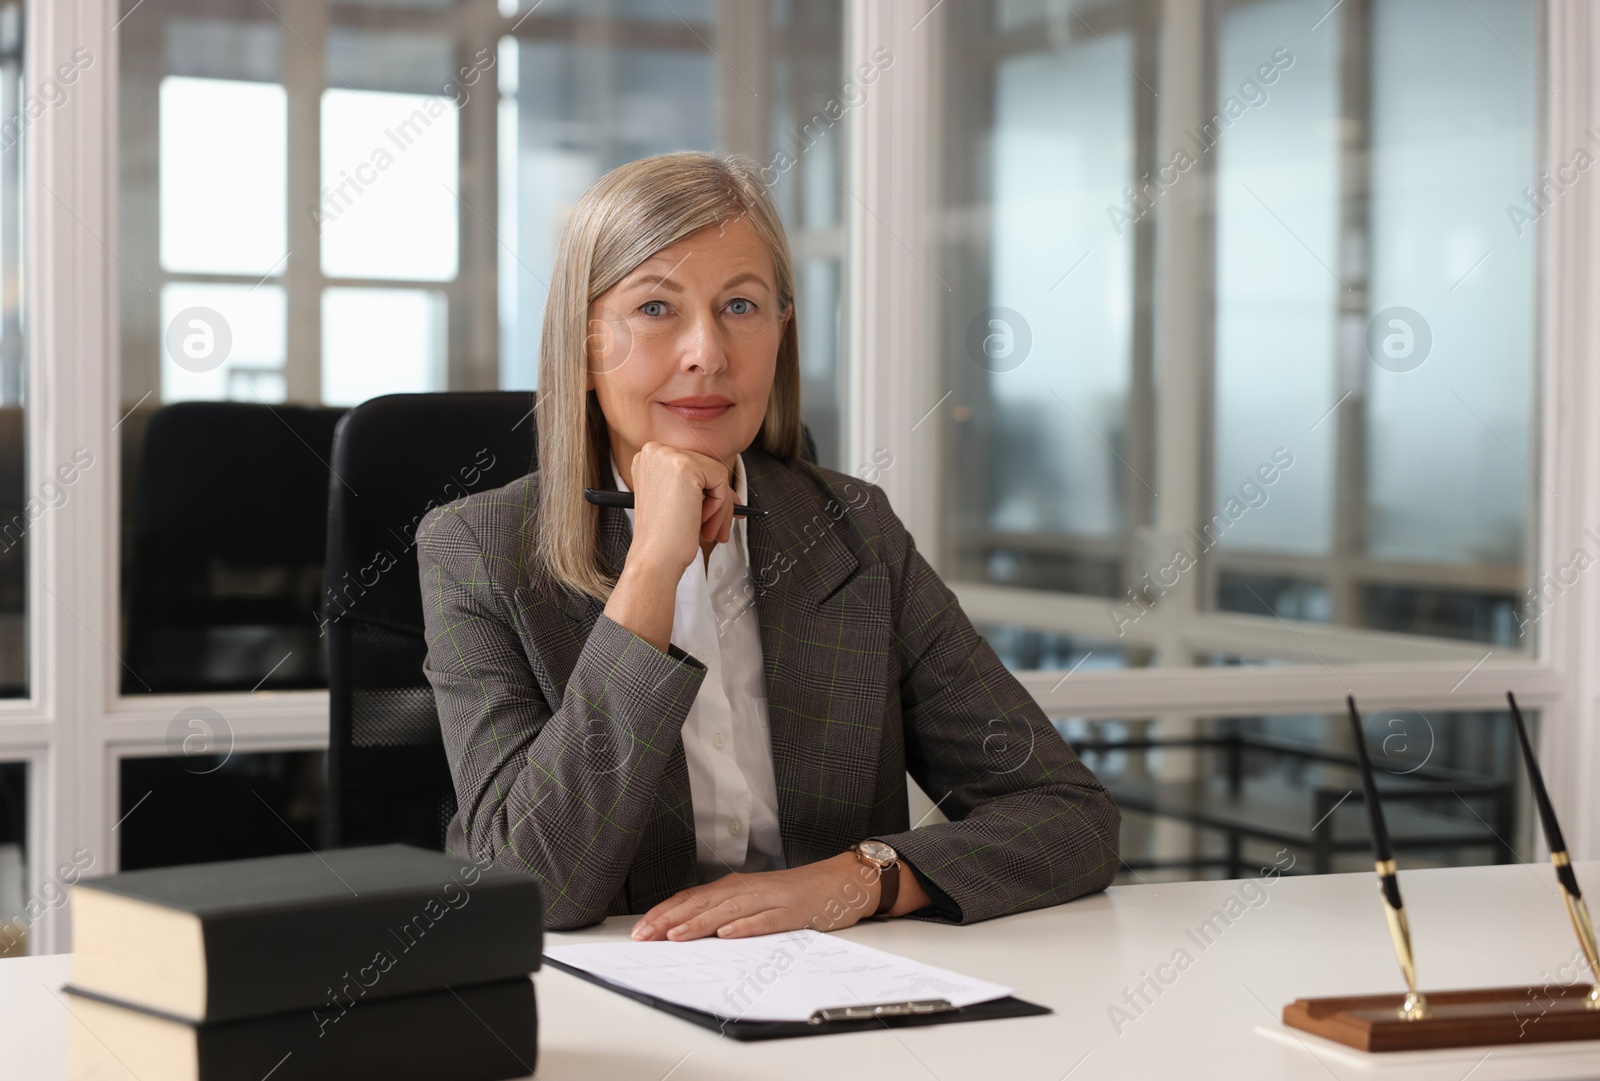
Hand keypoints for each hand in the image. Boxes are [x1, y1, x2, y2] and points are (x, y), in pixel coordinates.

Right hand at [627, 441, 736, 576]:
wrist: (654, 558)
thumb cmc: (664, 538)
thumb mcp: (679, 504)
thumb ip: (699, 488)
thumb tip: (731, 494)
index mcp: (648, 459)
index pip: (692, 466)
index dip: (709, 490)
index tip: (718, 512)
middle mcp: (654, 451)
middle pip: (705, 468)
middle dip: (718, 502)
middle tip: (718, 529)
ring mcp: (668, 456)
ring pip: (716, 474)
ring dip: (720, 507)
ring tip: (710, 532)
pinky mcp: (685, 465)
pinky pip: (721, 479)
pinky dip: (719, 505)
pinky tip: (701, 522)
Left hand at [631, 852, 882, 940]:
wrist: (840, 881)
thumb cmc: (795, 895)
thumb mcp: (755, 899)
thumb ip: (726, 911)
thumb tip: (689, 930)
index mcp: (735, 887)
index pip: (691, 897)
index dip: (664, 912)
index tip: (641, 929)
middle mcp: (747, 889)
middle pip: (703, 903)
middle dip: (670, 920)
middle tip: (645, 936)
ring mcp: (770, 898)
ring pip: (728, 911)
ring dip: (700, 923)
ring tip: (676, 935)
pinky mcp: (792, 911)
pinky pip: (765, 919)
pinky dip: (745, 927)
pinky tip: (727, 935)